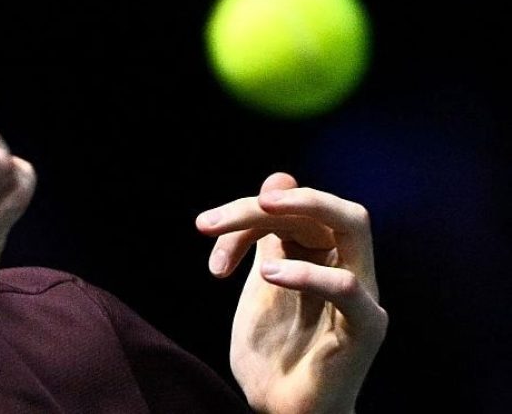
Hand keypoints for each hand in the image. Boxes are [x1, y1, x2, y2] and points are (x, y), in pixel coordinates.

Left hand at [196, 172, 387, 413]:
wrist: (282, 412)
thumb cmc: (274, 353)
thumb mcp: (259, 287)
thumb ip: (264, 238)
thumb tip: (275, 180)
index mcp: (321, 256)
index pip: (293, 209)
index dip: (246, 212)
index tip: (204, 233)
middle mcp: (347, 267)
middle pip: (326, 205)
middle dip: (275, 200)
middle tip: (223, 215)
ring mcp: (361, 295)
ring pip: (353, 225)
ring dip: (301, 210)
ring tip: (258, 215)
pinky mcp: (364, 328)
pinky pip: (347, 288)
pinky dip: (306, 273)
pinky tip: (268, 274)